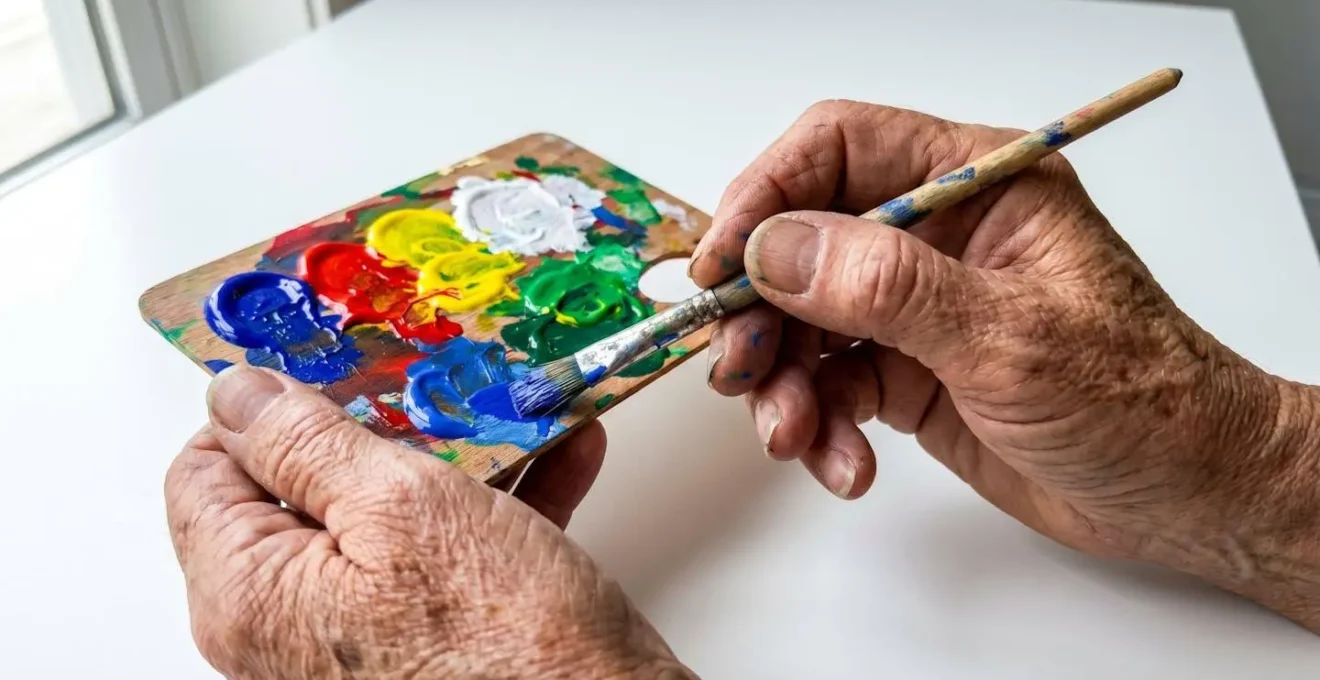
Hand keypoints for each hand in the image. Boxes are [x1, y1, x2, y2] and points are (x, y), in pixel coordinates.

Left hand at [165, 366, 691, 678]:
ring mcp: (353, 641)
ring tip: (511, 415)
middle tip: (431, 386)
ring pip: (382, 518)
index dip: (261, 408)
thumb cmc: (507, 640)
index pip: (203, 470)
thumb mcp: (403, 506)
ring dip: (452, 460)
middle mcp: (285, 627)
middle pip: (300, 491)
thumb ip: (305, 442)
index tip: (330, 369)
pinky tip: (555, 461)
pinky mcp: (420, 647)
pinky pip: (439, 560)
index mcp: (251, 593)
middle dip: (376, 427)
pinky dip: (491, 509)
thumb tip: (237, 394)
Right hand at [691, 101, 1319, 628]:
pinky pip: (830, 385)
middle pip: (803, 243)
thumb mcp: (1010, 338)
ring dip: (785, 384)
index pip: (839, 149)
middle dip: (762, 313)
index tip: (722, 267)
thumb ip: (887, 288)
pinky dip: (820, 426)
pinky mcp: (907, 370)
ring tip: (795, 438)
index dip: (766, 197)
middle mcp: (936, 235)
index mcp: (976, 184)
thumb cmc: (1139, 399)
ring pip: (805, 322)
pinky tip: (845, 467)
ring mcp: (917, 306)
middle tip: (741, 372)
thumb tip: (777, 249)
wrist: (1184, 495)